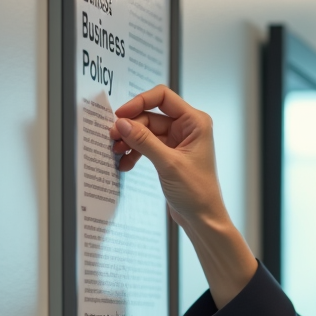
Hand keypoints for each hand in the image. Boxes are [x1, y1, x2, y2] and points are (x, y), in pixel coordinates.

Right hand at [110, 85, 224, 231]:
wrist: (202, 218)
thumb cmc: (197, 192)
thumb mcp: (168, 164)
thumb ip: (144, 141)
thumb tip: (122, 123)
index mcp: (195, 122)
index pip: (163, 97)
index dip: (139, 102)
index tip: (121, 115)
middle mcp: (188, 128)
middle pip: (150, 115)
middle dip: (130, 127)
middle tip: (112, 138)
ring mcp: (178, 141)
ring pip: (145, 131)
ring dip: (129, 141)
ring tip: (116, 152)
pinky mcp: (169, 154)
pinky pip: (146, 145)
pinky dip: (135, 152)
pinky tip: (124, 164)